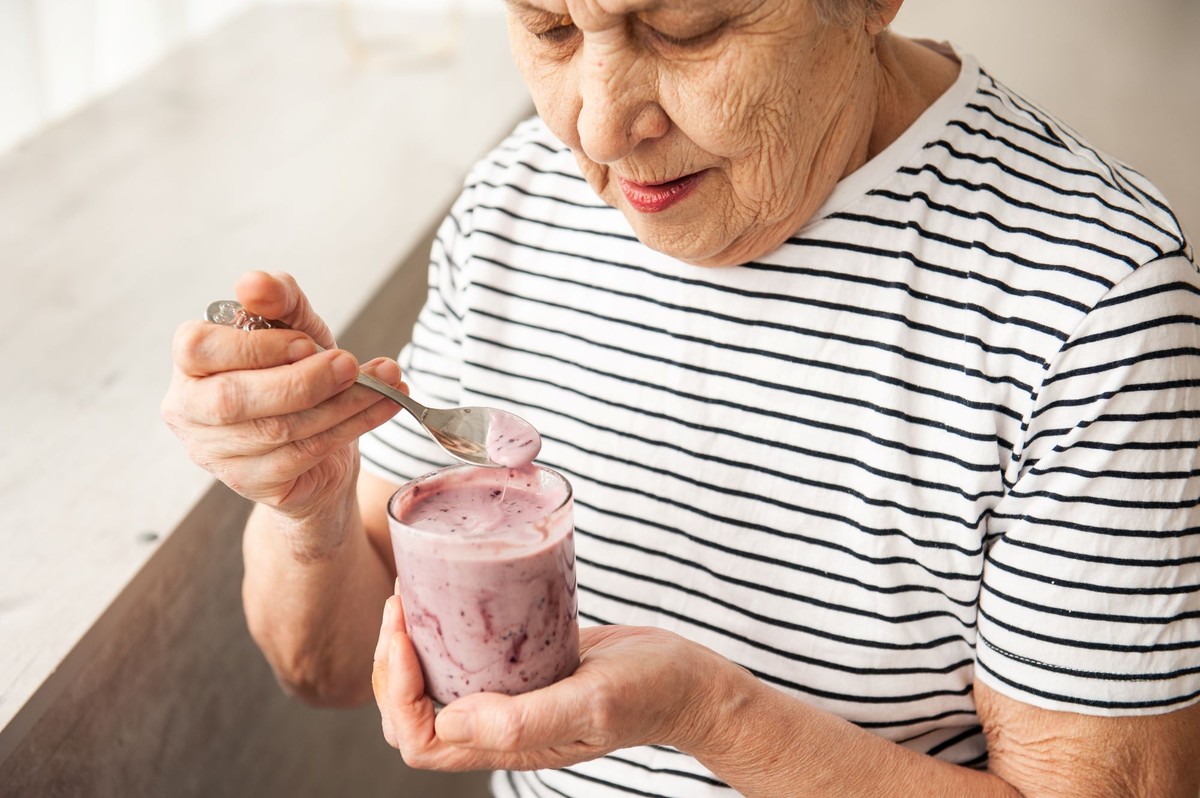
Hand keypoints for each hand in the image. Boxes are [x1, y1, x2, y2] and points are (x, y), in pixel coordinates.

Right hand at [162, 271, 406, 518]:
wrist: (318, 449)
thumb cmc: (295, 378)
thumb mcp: (295, 330)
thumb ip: (279, 300)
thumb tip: (253, 283)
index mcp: (190, 364)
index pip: (198, 348)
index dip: (255, 346)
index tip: (307, 343)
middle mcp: (191, 412)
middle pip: (234, 399)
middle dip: (303, 380)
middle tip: (351, 365)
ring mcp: (218, 455)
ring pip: (280, 428)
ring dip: (344, 402)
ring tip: (387, 381)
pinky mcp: (254, 483)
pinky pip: (306, 453)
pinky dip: (354, 426)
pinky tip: (384, 406)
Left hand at [371, 593, 732, 771]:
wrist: (689, 679)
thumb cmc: (650, 693)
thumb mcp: (593, 703)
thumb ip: (525, 721)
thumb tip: (450, 717)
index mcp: (508, 745)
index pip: (420, 739)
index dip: (398, 691)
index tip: (406, 632)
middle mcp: (500, 726)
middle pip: (414, 715)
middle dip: (394, 666)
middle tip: (401, 606)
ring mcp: (510, 698)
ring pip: (435, 687)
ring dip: (413, 648)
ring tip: (413, 597)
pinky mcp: (523, 669)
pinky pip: (467, 661)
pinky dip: (444, 633)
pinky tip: (448, 595)